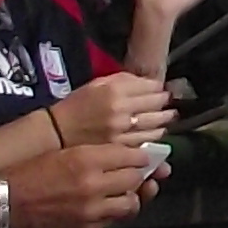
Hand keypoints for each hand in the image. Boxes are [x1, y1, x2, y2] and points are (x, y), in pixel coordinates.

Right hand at [10, 142, 159, 227]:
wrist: (8, 201)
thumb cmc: (35, 171)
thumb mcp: (67, 152)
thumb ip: (99, 155)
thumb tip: (130, 157)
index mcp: (88, 158)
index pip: (133, 156)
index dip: (141, 157)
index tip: (142, 158)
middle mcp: (94, 184)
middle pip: (135, 180)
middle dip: (139, 177)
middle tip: (135, 175)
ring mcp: (92, 209)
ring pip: (130, 204)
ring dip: (131, 198)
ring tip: (125, 194)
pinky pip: (113, 220)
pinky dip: (115, 213)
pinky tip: (109, 207)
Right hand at [54, 70, 177, 148]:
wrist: (58, 132)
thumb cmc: (76, 106)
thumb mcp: (96, 84)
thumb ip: (122, 80)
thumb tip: (146, 81)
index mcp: (115, 90)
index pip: (150, 86)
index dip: (159, 88)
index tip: (161, 89)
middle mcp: (121, 109)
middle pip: (156, 104)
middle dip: (165, 103)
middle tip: (169, 103)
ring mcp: (122, 130)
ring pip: (155, 124)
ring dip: (164, 120)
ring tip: (168, 117)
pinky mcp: (121, 147)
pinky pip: (145, 141)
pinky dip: (154, 136)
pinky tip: (157, 132)